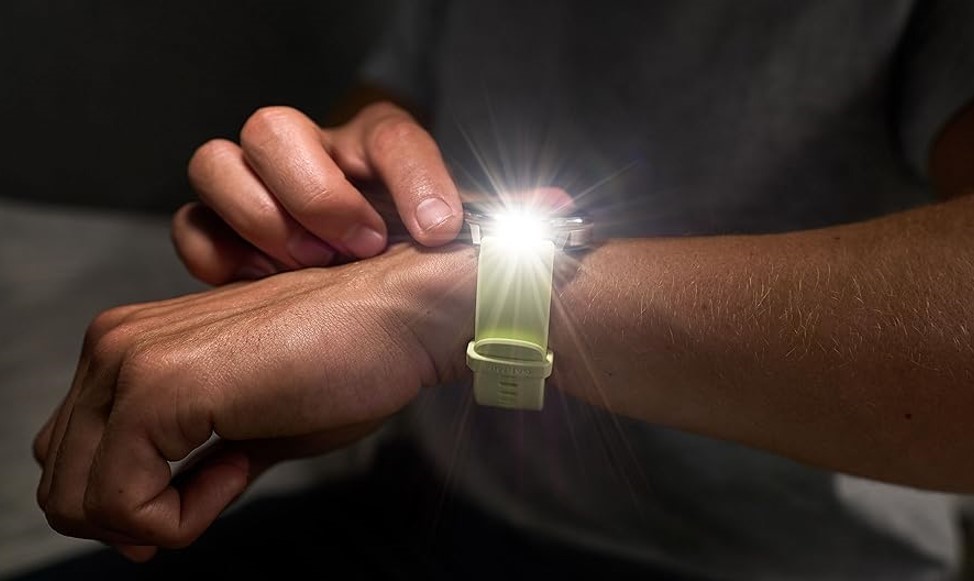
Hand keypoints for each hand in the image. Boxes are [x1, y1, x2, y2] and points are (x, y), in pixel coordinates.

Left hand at [33, 244, 475, 559]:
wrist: (402, 316)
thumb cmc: (347, 361)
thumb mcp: (252, 429)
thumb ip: (192, 466)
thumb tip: (149, 522)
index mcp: (131, 344)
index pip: (72, 455)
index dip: (128, 503)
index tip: (200, 497)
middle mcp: (115, 343)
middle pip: (61, 482)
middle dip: (134, 517)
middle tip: (214, 496)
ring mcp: (130, 360)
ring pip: (77, 499)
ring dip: (157, 517)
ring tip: (233, 474)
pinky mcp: (159, 386)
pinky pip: (122, 500)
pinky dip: (178, 516)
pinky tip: (237, 470)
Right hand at [174, 102, 463, 284]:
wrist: (363, 276)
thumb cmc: (403, 245)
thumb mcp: (447, 232)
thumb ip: (486, 222)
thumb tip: (547, 209)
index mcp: (371, 146)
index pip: (390, 135)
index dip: (415, 179)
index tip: (439, 232)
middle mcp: (307, 153)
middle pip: (274, 128)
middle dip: (317, 195)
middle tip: (359, 247)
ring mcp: (254, 185)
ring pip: (215, 161)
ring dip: (262, 219)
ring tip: (308, 266)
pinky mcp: (217, 227)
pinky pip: (191, 225)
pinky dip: (217, 255)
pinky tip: (261, 282)